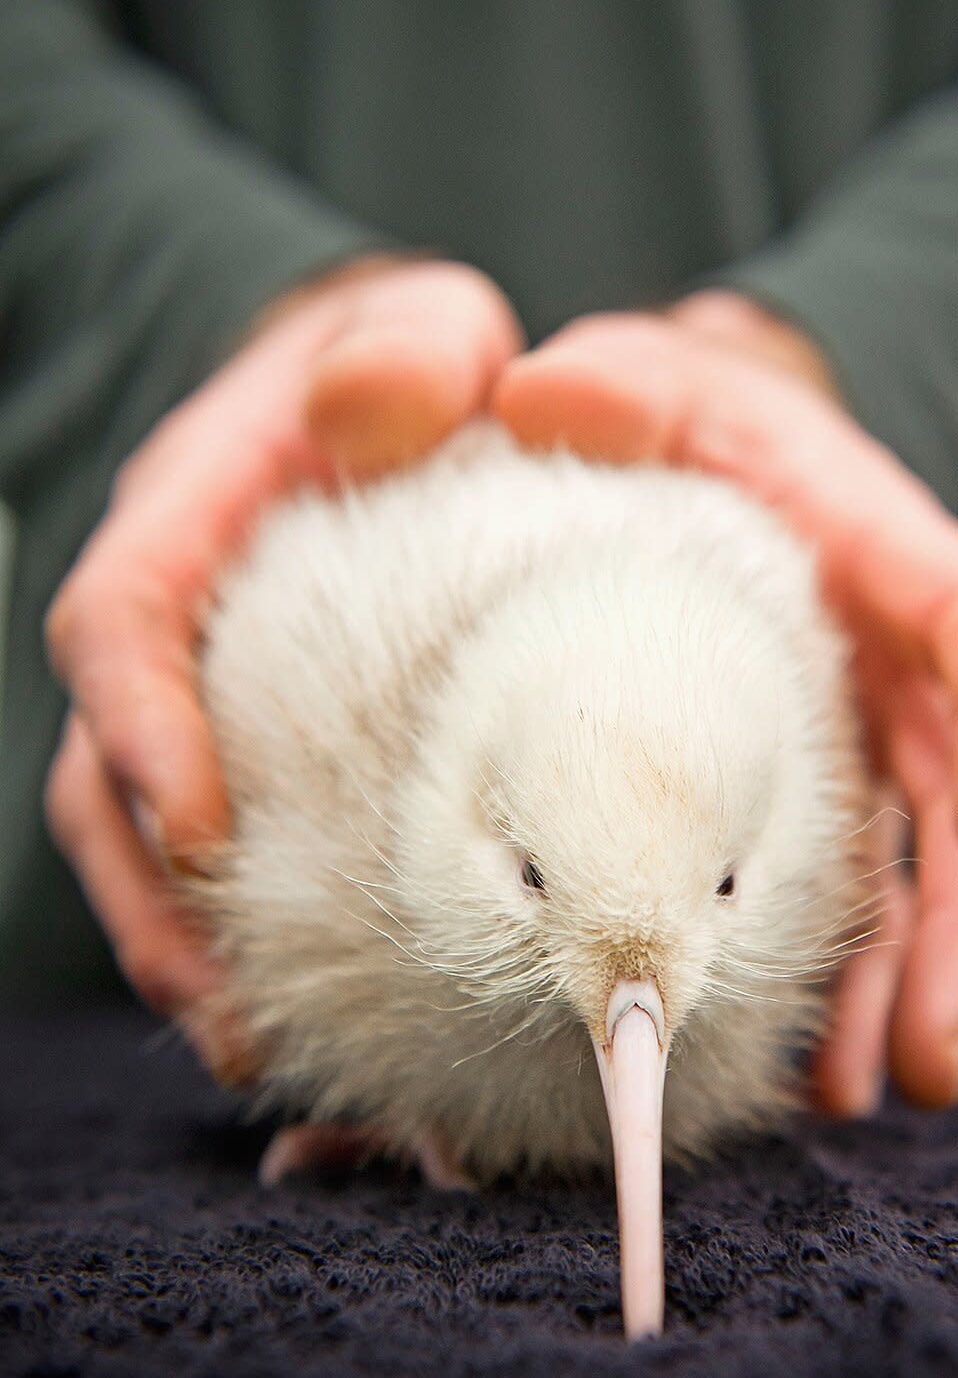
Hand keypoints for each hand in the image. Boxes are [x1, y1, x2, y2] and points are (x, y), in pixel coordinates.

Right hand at [45, 258, 521, 1076]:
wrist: (419, 409)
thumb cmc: (423, 372)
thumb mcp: (426, 328)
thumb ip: (409, 347)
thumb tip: (364, 412)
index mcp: (192, 518)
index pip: (118, 621)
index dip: (138, 728)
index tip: (196, 829)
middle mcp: (179, 626)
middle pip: (110, 777)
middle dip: (149, 900)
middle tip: (225, 1009)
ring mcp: (211, 700)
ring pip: (151, 845)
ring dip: (191, 952)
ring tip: (260, 1049)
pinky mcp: (260, 754)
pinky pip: (231, 857)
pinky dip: (256, 937)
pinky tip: (319, 1008)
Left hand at [491, 293, 957, 1115]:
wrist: (655, 458)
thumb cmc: (651, 416)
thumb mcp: (629, 378)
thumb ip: (603, 383)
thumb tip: (536, 390)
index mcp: (873, 547)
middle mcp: (883, 655)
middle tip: (922, 1053)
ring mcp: (850, 733)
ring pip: (911, 873)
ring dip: (902, 985)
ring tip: (867, 1095)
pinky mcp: (803, 786)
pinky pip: (841, 893)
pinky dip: (834, 978)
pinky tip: (799, 1063)